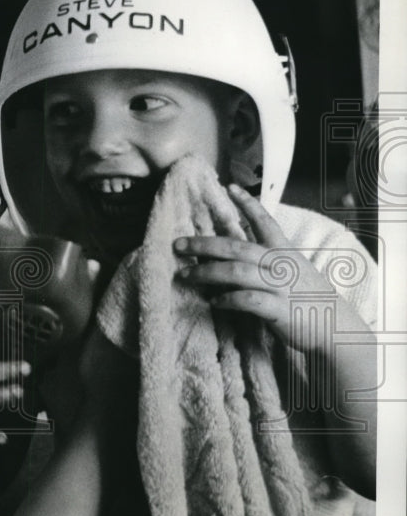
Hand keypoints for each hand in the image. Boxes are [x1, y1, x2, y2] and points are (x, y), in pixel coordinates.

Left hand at [172, 183, 363, 353]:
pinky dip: (227, 299)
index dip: (248, 204)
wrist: (337, 329)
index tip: (230, 186)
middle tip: (177, 244)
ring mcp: (280, 287)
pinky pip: (246, 300)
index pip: (265, 221)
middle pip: (236, 247)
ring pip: (235, 272)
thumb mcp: (294, 271)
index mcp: (285, 252)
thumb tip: (236, 253)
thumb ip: (269, 260)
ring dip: (206, 273)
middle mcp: (281, 265)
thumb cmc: (309, 299)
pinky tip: (213, 301)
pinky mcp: (278, 309)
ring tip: (185, 275)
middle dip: (203, 244)